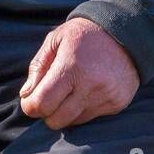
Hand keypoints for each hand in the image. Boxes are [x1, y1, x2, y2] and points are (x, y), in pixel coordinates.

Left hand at [19, 17, 140, 128]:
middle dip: (47, 113)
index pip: (43, 104)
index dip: (30, 106)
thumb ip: (38, 66)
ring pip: (74, 122)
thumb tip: (27, 94)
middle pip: (57, 120)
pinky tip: (88, 90)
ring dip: (66, 112)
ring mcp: (106, 97)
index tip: (30, 100)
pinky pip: (92, 118)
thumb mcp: (56, 39)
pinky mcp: (118, 103)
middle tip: (49, 98)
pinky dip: (84, 109)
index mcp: (71, 67)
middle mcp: (91, 85)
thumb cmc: (85, 35)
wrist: (126, 31)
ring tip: (70, 91)